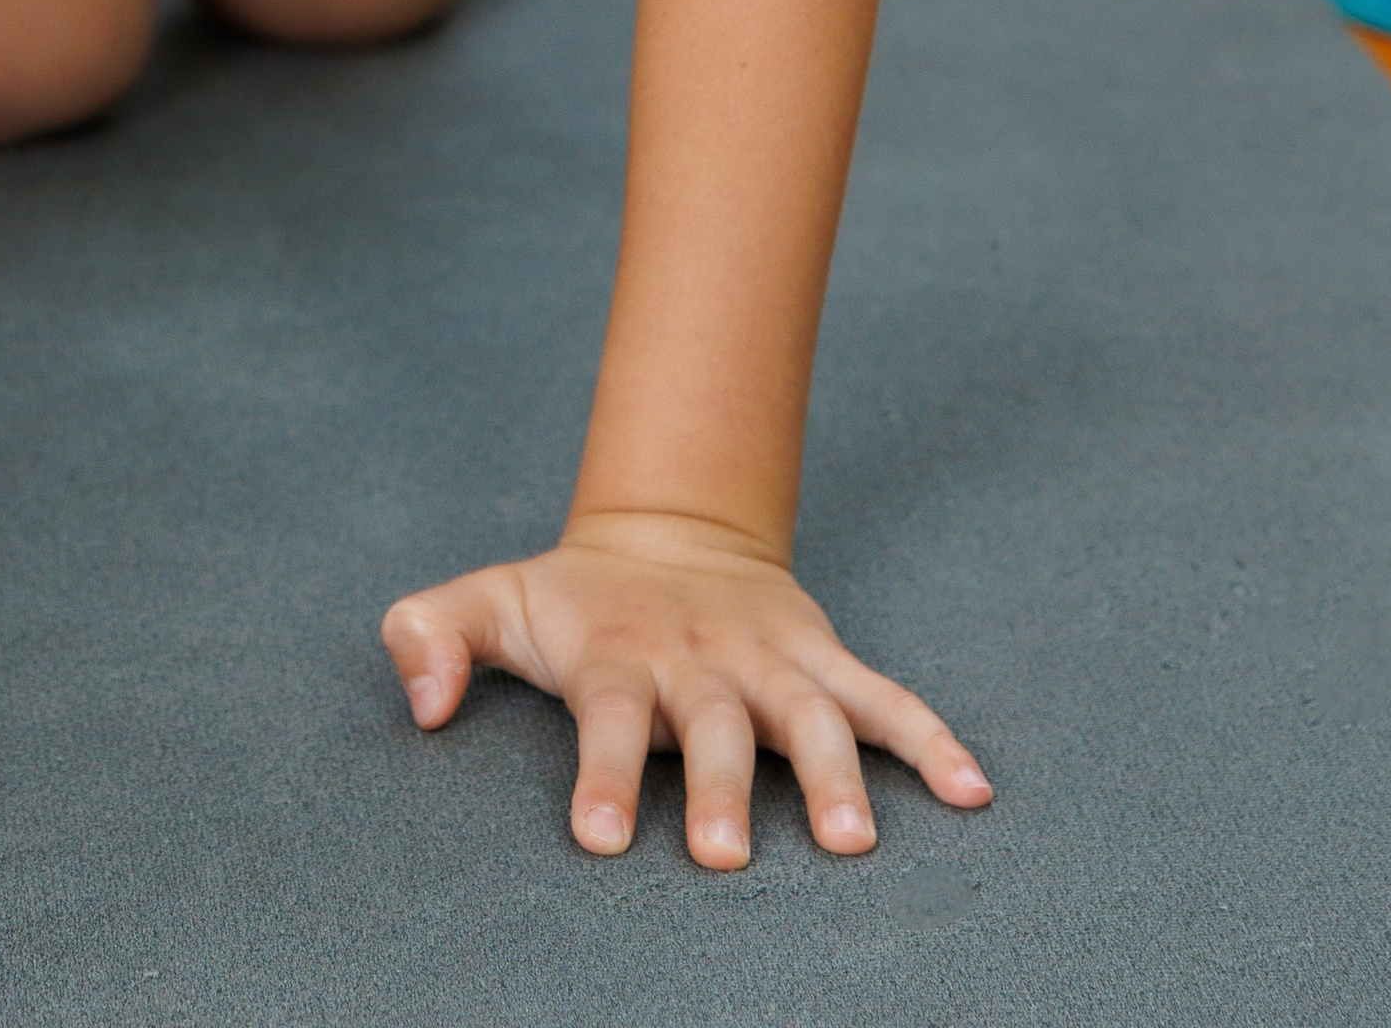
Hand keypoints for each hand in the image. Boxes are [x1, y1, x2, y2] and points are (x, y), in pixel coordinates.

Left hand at [382, 510, 989, 868]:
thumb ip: (429, 636)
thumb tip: (419, 704)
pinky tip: (971, 790)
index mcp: (617, 655)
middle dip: (722, 788)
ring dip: (832, 773)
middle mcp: (698, 661)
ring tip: (853, 841)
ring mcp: (767, 662)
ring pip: (809, 715)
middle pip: (714, 727)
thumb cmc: (571, 599)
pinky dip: (930, 738)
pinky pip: (884, 699)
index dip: (605, 776)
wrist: (668, 532)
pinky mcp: (822, 661)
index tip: (602, 838)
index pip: (608, 716)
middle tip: (726, 857)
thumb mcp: (489, 599)